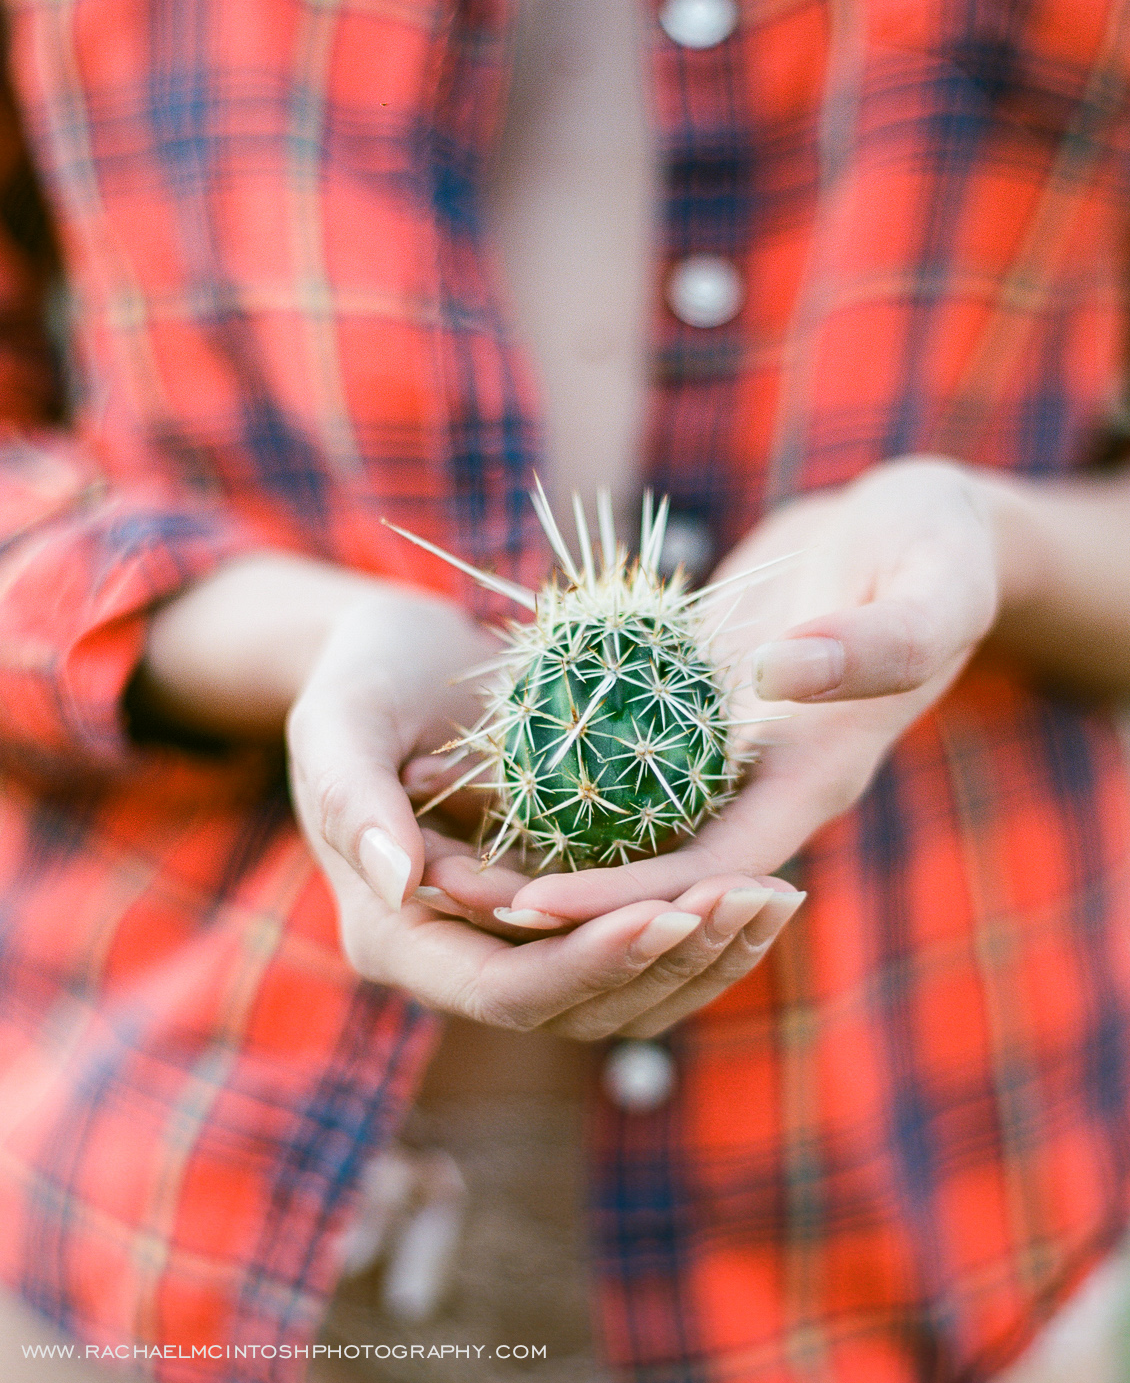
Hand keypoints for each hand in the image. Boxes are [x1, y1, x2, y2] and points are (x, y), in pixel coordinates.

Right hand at [285, 581, 805, 1037]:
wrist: (394, 658)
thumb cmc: (361, 676)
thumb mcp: (340, 717)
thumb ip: (350, 796)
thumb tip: (403, 881)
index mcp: (393, 935)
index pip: (505, 990)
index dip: (588, 964)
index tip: (670, 913)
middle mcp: (456, 958)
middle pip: (577, 1009)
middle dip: (670, 962)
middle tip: (756, 899)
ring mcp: (511, 940)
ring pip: (619, 995)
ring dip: (702, 959)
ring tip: (778, 897)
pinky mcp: (559, 908)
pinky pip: (633, 947)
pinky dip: (697, 929)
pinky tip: (761, 885)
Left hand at [430, 455, 1003, 923]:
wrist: (922, 529)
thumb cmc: (942, 547)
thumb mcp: (935, 581)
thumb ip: (879, 639)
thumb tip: (779, 673)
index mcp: (822, 774)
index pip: (713, 866)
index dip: (625, 896)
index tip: (530, 905)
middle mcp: (768, 780)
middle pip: (656, 870)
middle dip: (560, 891)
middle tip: (445, 893)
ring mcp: (732, 750)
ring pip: (629, 823)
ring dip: (544, 843)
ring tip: (438, 845)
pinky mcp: (702, 711)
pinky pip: (623, 758)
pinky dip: (560, 771)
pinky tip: (481, 760)